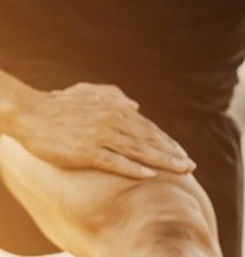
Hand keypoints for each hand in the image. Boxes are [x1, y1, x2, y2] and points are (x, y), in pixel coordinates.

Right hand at [6, 82, 194, 178]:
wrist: (29, 112)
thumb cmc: (58, 103)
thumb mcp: (90, 93)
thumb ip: (114, 96)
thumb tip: (136, 105)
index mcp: (116, 110)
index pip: (148, 128)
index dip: (167, 142)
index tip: (182, 153)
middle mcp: (113, 122)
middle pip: (149, 140)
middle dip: (172, 153)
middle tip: (190, 166)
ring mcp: (100, 136)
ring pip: (138, 150)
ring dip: (161, 161)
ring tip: (179, 171)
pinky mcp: (86, 151)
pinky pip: (114, 161)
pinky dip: (133, 168)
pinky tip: (149, 176)